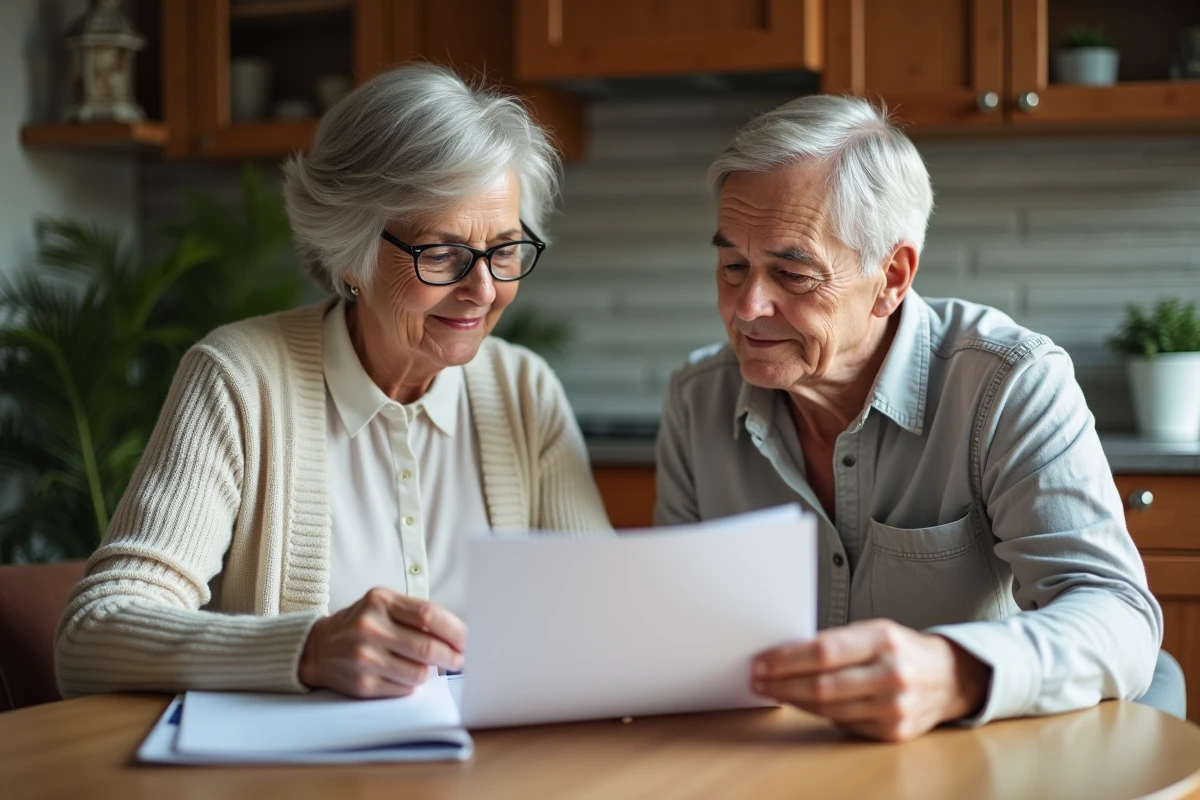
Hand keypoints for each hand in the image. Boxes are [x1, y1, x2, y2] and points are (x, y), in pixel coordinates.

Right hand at [298, 587, 465, 698]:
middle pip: (427, 648)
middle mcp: (369, 628)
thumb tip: (462, 635)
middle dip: (453, 657)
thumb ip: (418, 614)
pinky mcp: (361, 684)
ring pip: (419, 673)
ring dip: (429, 672)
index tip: (470, 641)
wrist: (318, 647)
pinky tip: (402, 674)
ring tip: (421, 665)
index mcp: (379, 601)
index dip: (455, 630)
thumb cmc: (362, 623)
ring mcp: (364, 658)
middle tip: (462, 660)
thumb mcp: (384, 605)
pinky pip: (404, 689)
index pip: (428, 615)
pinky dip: (410, 684)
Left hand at [751, 619, 990, 741]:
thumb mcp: (874, 630)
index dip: (786, 659)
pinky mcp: (894, 732)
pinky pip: (844, 724)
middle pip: (822, 685)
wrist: (949, 678)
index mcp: (883, 640)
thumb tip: (784, 653)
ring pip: (829, 709)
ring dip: (793, 701)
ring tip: (772, 691)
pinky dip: (818, 714)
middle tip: (758, 680)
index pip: (823, 651)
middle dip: (782, 684)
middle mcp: (891, 674)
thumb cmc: (900, 648)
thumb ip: (836, 641)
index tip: (761, 661)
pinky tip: (802, 704)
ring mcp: (895, 707)